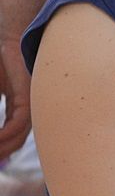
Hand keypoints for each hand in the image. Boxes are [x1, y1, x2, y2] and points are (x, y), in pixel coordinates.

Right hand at [0, 36, 31, 159]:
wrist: (5, 42)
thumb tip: (0, 138)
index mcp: (17, 107)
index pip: (10, 136)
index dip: (1, 150)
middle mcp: (27, 107)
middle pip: (17, 140)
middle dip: (2, 153)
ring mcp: (30, 101)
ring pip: (20, 134)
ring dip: (3, 146)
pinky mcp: (27, 95)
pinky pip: (21, 120)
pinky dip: (7, 132)